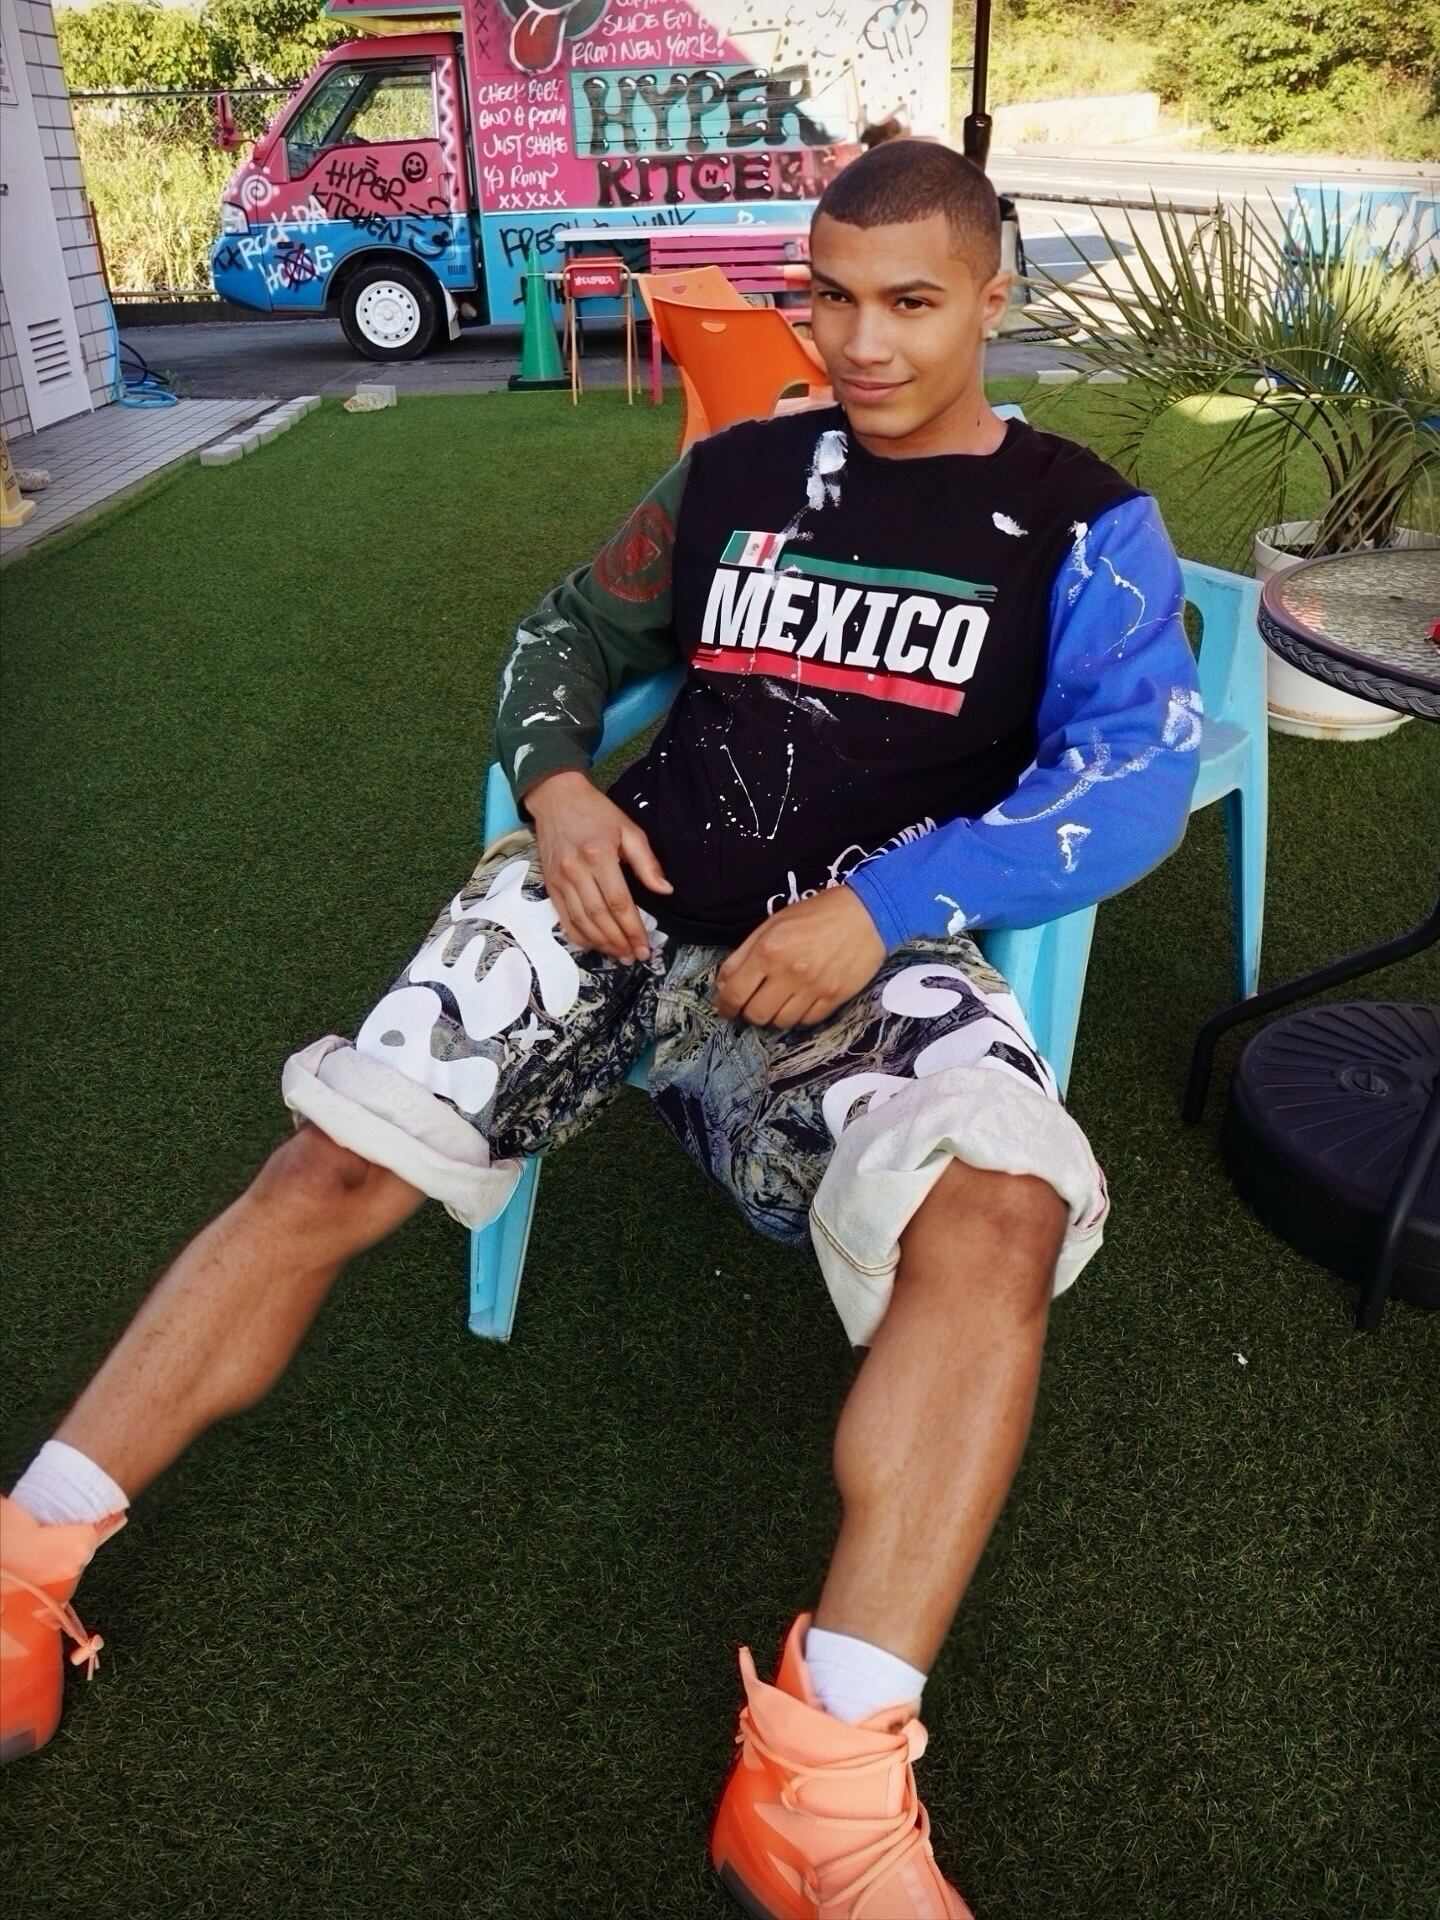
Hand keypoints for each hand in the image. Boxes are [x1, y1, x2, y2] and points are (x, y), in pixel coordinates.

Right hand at [525, 770, 671, 962]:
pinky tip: (595, 946)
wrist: (556, 798)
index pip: (619, 902)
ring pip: (581, 922)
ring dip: (601, 944)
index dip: (633, 929)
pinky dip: (579, 936)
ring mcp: (559, 880)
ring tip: (619, 955)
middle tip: (635, 957)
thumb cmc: (597, 813)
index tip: (646, 947)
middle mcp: (576, 870)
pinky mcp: (549, 885)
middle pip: (600, 917)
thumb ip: (647, 862)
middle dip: (619, 942)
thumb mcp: (629, 830)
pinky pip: (563, 918)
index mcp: (599, 855)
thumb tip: (665, 890)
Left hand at [715, 888, 885, 1028]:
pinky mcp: (834, 999)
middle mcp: (788, 973)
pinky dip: (798, 1018)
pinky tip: (798, 1004)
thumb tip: (724, 984)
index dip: (725, 1006)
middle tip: (753, 1005)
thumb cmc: (816, 914)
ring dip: (773, 1017)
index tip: (726, 1009)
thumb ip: (744, 953)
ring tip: (777, 1004)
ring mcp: (813, 989)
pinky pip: (806, 1022)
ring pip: (781, 1023)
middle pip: (756, 1014)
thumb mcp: (773, 923)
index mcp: (768, 951)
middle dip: (748, 1013)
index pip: (735, 993)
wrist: (867, 915)